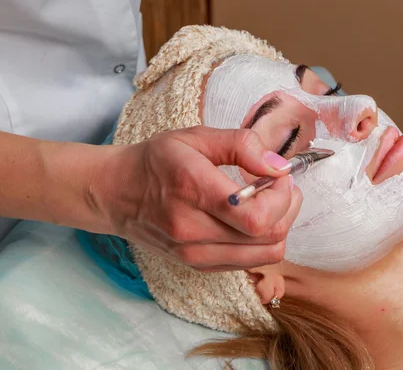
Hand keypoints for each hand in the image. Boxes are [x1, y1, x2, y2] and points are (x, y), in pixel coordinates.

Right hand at [100, 126, 302, 270]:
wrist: (115, 193)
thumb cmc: (154, 161)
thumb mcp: (195, 138)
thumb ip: (241, 146)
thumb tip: (279, 166)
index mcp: (193, 190)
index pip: (257, 217)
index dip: (282, 197)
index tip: (278, 175)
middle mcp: (192, 230)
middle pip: (268, 238)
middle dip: (287, 209)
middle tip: (279, 185)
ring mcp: (193, 254)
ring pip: (264, 255)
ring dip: (278, 227)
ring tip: (267, 201)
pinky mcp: (196, 265)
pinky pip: (248, 262)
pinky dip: (259, 241)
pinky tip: (248, 218)